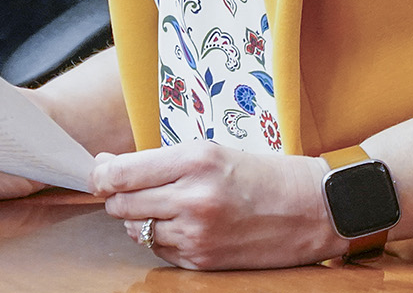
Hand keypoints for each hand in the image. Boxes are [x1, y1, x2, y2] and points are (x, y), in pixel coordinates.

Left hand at [92, 142, 344, 269]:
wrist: (314, 210)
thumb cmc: (264, 175)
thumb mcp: (213, 151)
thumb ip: (161, 161)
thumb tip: (109, 168)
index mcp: (195, 160)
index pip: (121, 172)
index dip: (101, 174)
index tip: (98, 172)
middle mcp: (193, 197)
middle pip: (122, 204)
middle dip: (117, 197)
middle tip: (127, 189)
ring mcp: (198, 233)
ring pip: (138, 230)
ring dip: (141, 219)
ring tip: (165, 207)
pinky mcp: (204, 260)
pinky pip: (161, 251)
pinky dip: (163, 239)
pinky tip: (183, 226)